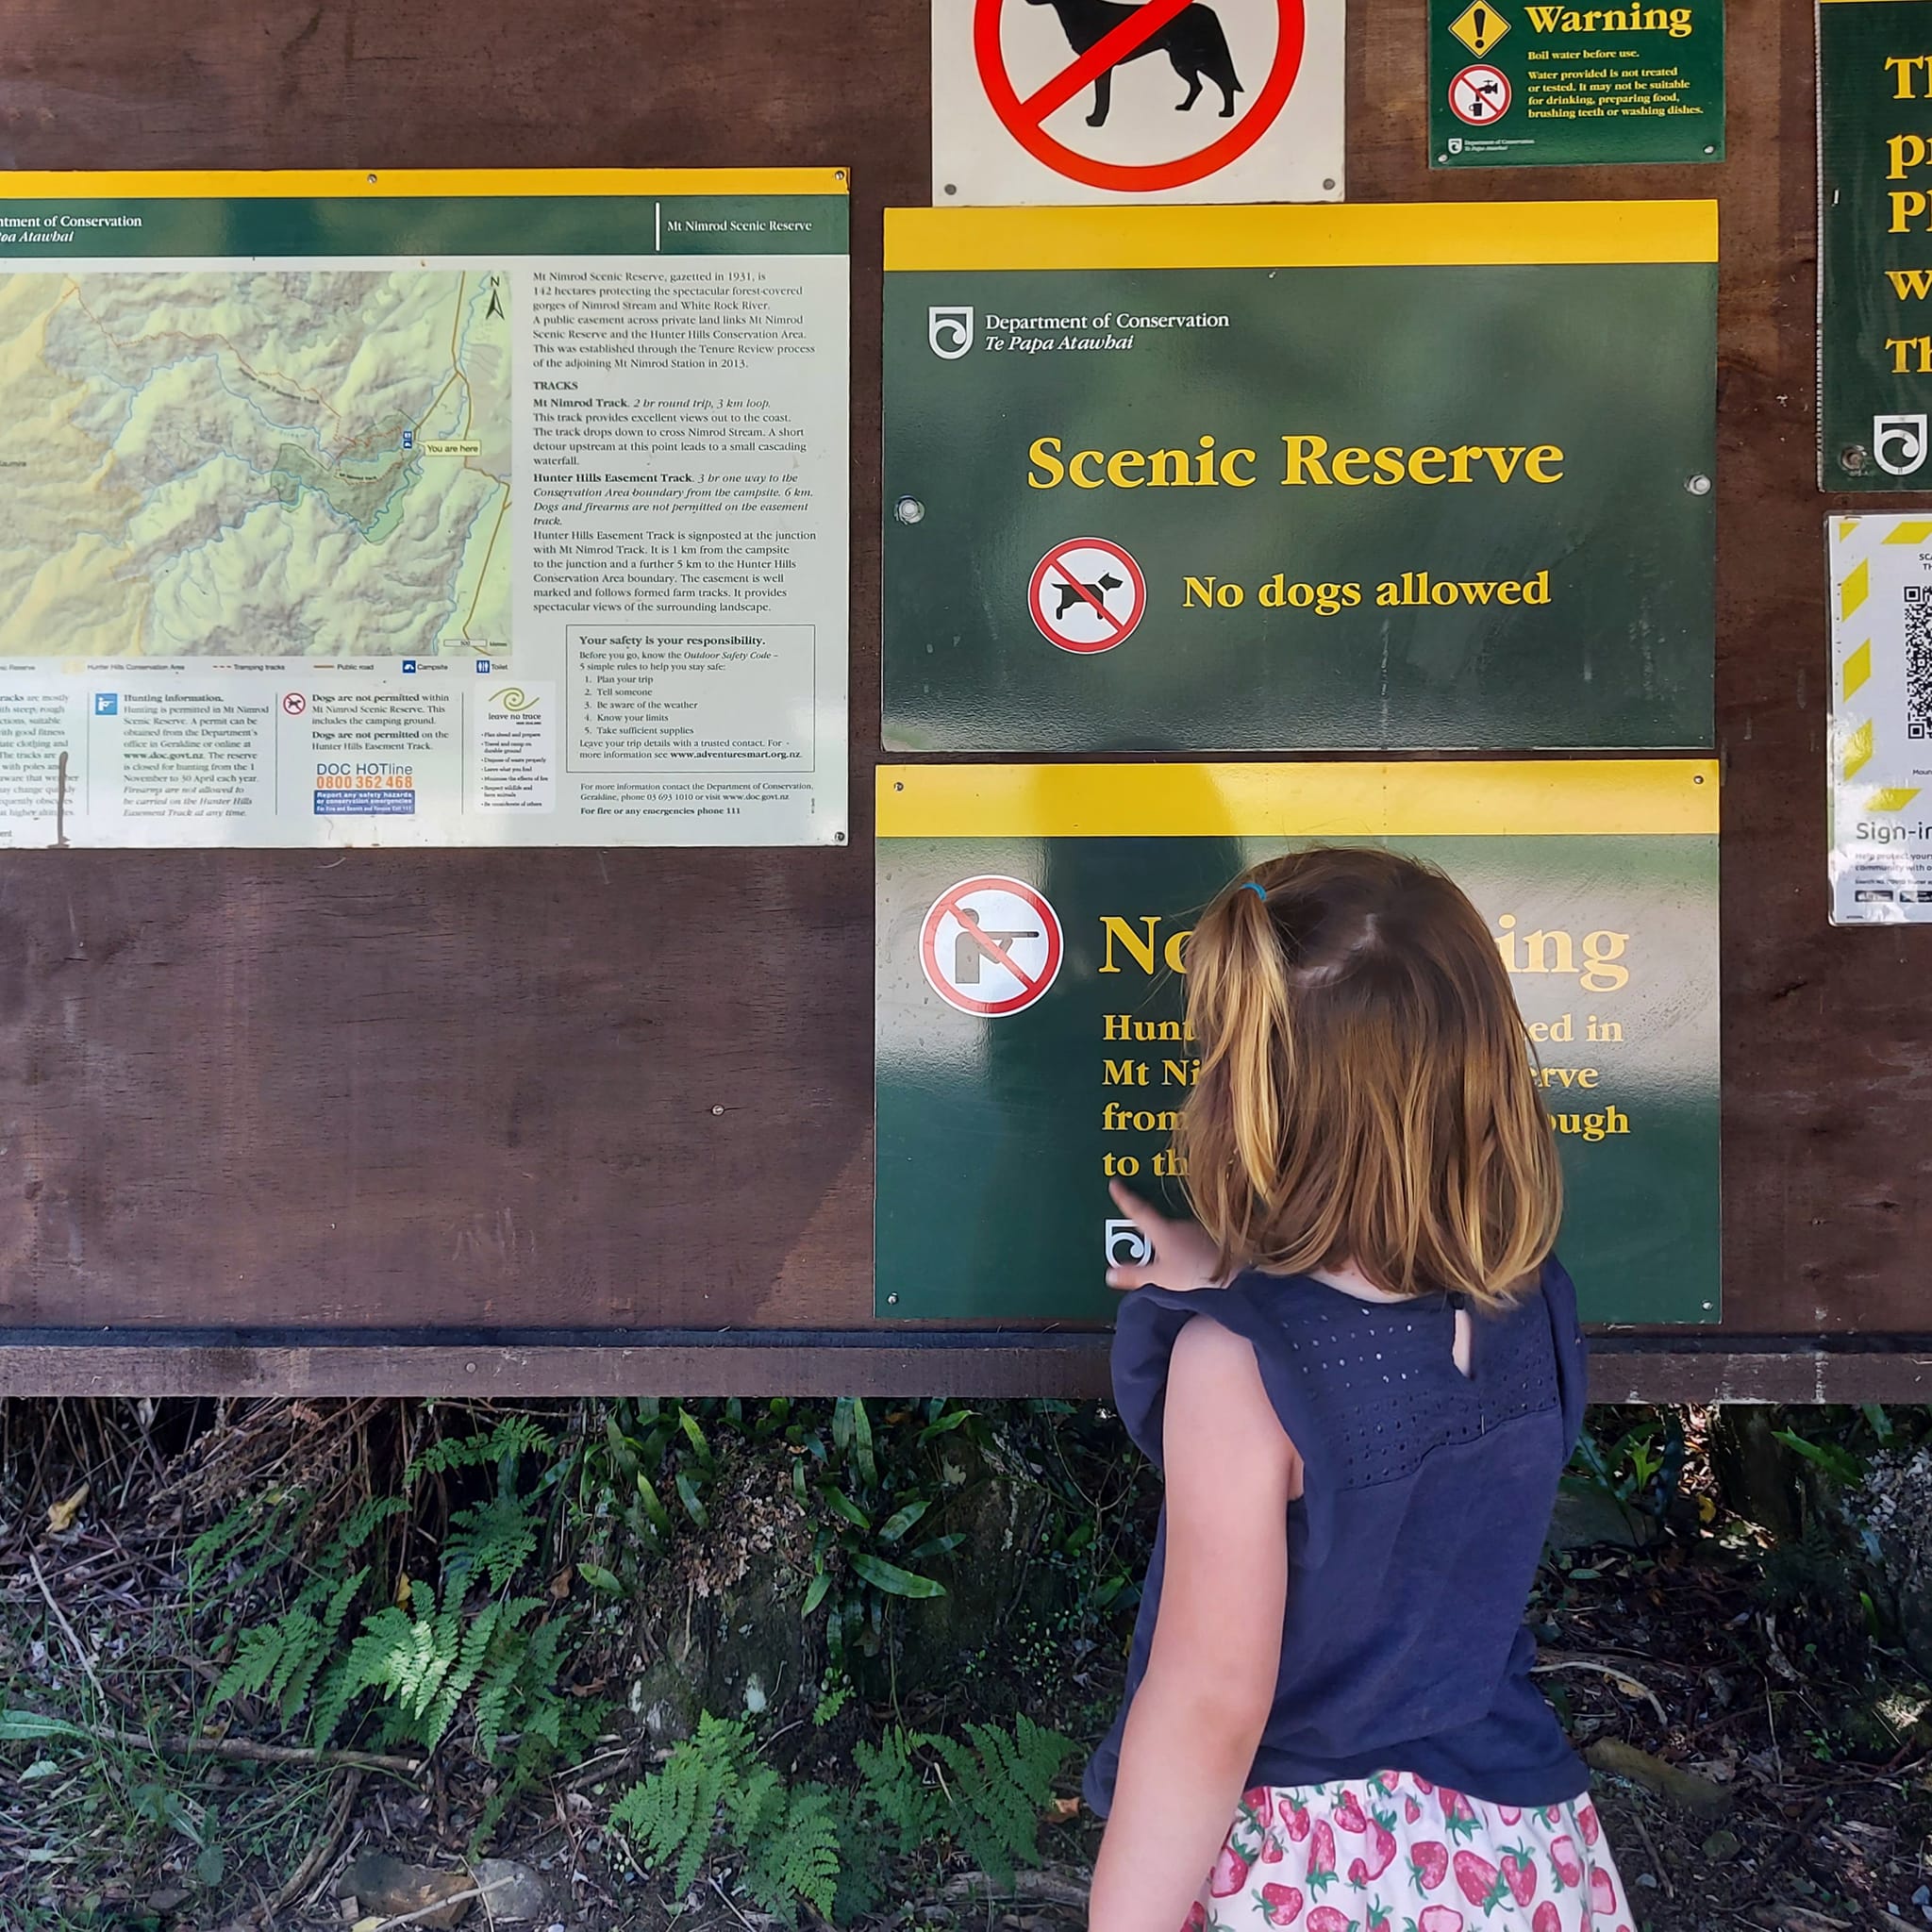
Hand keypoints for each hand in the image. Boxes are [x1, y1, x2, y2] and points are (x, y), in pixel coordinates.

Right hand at [1105, 1182, 1224, 1292]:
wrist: (1236, 1280)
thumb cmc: (1196, 1276)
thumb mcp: (1158, 1279)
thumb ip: (1134, 1275)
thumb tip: (1111, 1273)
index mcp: (1163, 1231)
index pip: (1138, 1211)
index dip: (1124, 1198)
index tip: (1115, 1184)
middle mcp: (1181, 1225)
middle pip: (1157, 1226)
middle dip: (1148, 1236)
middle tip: (1141, 1248)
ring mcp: (1199, 1231)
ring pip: (1177, 1235)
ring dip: (1170, 1246)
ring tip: (1170, 1268)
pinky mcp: (1214, 1240)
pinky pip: (1193, 1243)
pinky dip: (1187, 1252)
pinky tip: (1190, 1268)